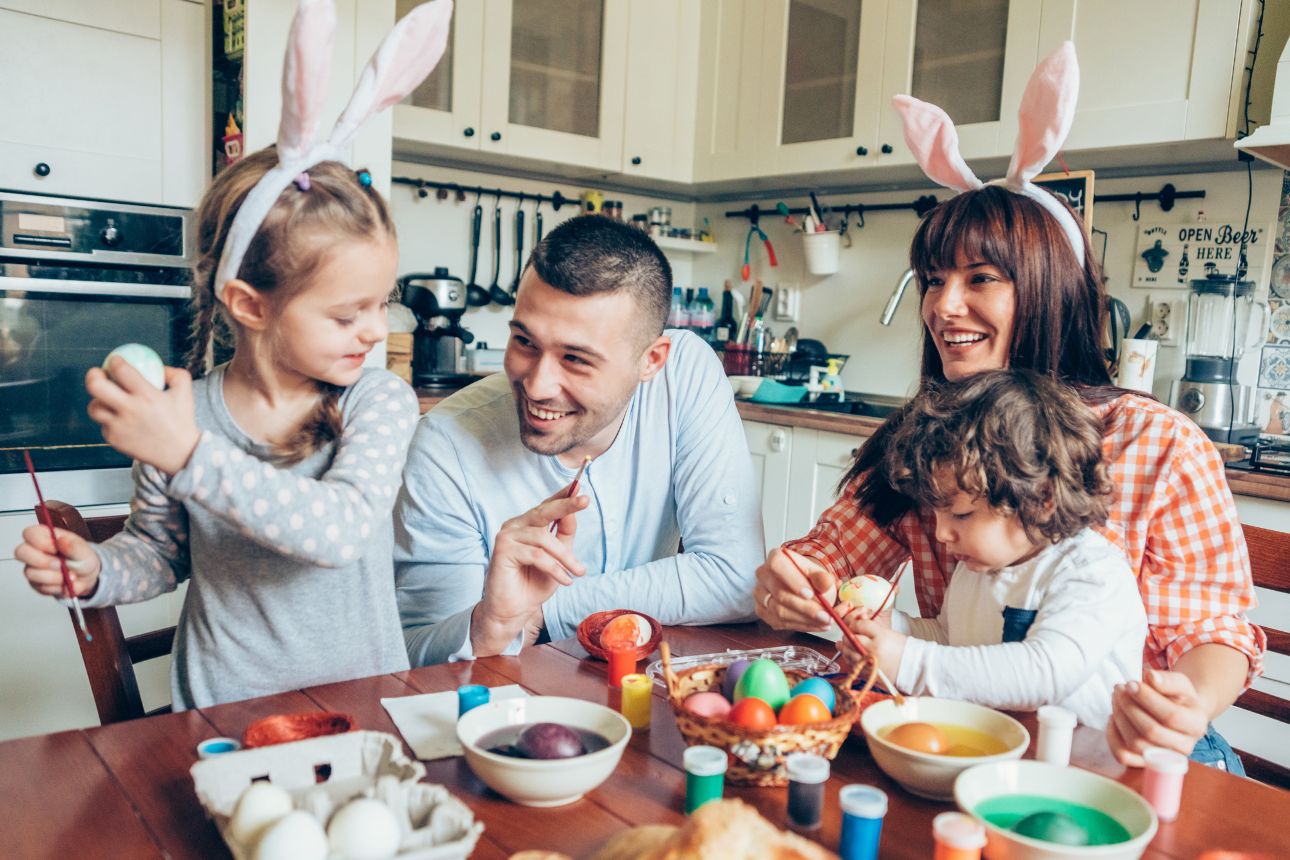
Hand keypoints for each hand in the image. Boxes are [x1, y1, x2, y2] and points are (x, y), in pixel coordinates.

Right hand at [14, 524, 100, 597]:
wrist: (86, 578)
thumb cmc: (82, 559)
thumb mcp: (84, 551)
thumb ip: (74, 547)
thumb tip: (61, 541)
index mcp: (46, 536)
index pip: (29, 533)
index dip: (39, 541)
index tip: (56, 548)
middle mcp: (35, 550)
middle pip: (20, 552)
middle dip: (43, 561)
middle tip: (60, 565)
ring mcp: (32, 567)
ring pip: (30, 573)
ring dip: (54, 577)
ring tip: (69, 575)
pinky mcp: (35, 582)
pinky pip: (39, 586)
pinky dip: (55, 587)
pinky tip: (64, 582)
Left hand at [86, 359, 199, 474]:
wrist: (180, 454)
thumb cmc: (182, 421)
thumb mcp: (185, 392)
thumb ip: (174, 374)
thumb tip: (159, 366)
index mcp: (147, 396)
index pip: (122, 371)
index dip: (115, 361)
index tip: (116, 360)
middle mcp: (130, 410)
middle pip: (96, 387)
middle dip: (93, 375)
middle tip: (97, 374)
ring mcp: (119, 426)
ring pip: (94, 407)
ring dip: (98, 400)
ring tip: (107, 399)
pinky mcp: (114, 439)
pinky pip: (104, 425)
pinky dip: (110, 421)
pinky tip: (122, 421)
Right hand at [471, 485, 588, 655]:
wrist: (515, 610)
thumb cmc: (535, 583)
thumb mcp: (558, 557)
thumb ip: (564, 535)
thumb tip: (572, 512)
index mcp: (528, 524)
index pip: (547, 505)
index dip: (563, 495)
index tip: (579, 485)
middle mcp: (515, 525)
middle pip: (543, 511)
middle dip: (566, 505)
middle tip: (585, 500)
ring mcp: (507, 536)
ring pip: (543, 538)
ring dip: (565, 556)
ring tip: (577, 572)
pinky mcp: (503, 550)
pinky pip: (536, 554)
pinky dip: (554, 568)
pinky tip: (565, 580)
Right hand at [754, 547, 835, 631]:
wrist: (800, 586)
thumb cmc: (808, 578)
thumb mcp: (818, 574)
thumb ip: (823, 578)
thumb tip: (826, 583)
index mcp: (775, 558)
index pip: (777, 566)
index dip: (793, 581)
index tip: (810, 594)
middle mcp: (763, 575)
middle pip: (780, 594)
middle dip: (806, 608)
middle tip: (826, 616)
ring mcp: (760, 594)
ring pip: (779, 611)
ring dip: (804, 620)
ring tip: (824, 622)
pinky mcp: (761, 610)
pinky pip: (778, 622)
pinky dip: (799, 626)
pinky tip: (814, 625)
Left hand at [842, 612, 904, 683]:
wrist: (914, 669)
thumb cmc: (903, 650)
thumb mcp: (890, 634)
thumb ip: (872, 629)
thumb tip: (857, 622)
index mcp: (881, 636)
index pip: (860, 625)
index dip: (854, 624)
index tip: (853, 625)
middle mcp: (873, 649)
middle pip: (851, 639)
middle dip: (847, 635)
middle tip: (846, 635)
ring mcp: (869, 663)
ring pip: (848, 653)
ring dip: (844, 648)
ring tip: (841, 644)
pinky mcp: (868, 674)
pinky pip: (852, 666)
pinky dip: (849, 660)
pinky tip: (849, 656)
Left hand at [1107, 668, 1208, 766]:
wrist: (1180, 714)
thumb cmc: (1179, 699)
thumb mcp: (1180, 684)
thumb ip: (1168, 680)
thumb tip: (1151, 677)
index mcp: (1196, 725)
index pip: (1171, 716)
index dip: (1146, 698)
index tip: (1131, 684)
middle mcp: (1184, 746)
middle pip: (1151, 731)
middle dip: (1129, 707)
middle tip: (1120, 689)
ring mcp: (1164, 758)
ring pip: (1135, 744)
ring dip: (1120, 718)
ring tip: (1116, 699)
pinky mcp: (1146, 762)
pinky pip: (1124, 755)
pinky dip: (1113, 736)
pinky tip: (1114, 718)